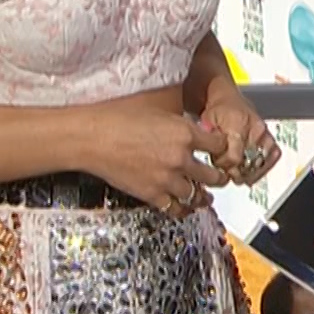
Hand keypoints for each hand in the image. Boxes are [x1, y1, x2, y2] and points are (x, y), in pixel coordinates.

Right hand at [81, 101, 230, 217]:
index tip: (222, 150)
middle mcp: (180, 158)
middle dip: (219, 176)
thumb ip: (181, 116)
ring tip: (205, 195)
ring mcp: (166, 179)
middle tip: (221, 177)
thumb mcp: (156, 105)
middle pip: (213, 175)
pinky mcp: (151, 194)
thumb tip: (196, 122)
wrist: (91, 137)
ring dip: (202, 195)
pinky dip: (183, 208)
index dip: (222, 147)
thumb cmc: (118, 116)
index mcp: (185, 132)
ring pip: (196, 195)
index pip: (220, 145)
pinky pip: (176, 208)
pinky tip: (185, 205)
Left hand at [199, 84, 279, 186]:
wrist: (229, 99)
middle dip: (236, 171)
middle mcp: (255, 128)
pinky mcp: (271, 136)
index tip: (217, 165)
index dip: (224, 166)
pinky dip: (264, 166)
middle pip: (248, 162)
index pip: (234, 157)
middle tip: (227, 172)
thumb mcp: (207, 123)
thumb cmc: (217, 110)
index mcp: (237, 124)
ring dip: (250, 172)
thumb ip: (209, 141)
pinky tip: (253, 171)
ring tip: (240, 175)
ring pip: (262, 162)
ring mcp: (265, 133)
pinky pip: (274, 155)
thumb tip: (212, 156)